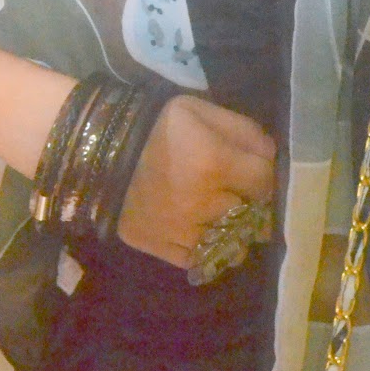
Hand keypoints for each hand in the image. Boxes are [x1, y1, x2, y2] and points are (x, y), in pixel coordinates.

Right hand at [117, 94, 275, 268]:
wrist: (97, 149)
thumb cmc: (156, 125)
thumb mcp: (201, 111)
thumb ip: (243, 131)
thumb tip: (272, 157)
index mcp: (214, 164)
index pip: (265, 183)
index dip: (263, 177)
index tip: (254, 174)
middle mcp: (202, 204)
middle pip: (250, 216)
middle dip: (249, 205)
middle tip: (237, 195)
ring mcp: (180, 231)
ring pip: (227, 243)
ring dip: (229, 231)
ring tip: (217, 215)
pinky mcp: (158, 247)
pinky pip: (195, 259)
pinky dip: (202, 248)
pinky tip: (197, 230)